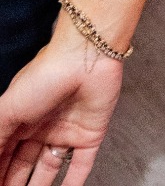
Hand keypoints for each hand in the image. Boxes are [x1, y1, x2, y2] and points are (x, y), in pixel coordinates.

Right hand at [0, 26, 123, 185]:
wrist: (86, 57)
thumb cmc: (46, 74)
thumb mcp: (9, 108)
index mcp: (21, 118)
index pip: (5, 152)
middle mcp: (42, 126)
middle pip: (23, 164)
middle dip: (14, 182)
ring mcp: (66, 132)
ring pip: (49, 169)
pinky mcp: (89, 136)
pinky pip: (80, 166)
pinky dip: (73, 184)